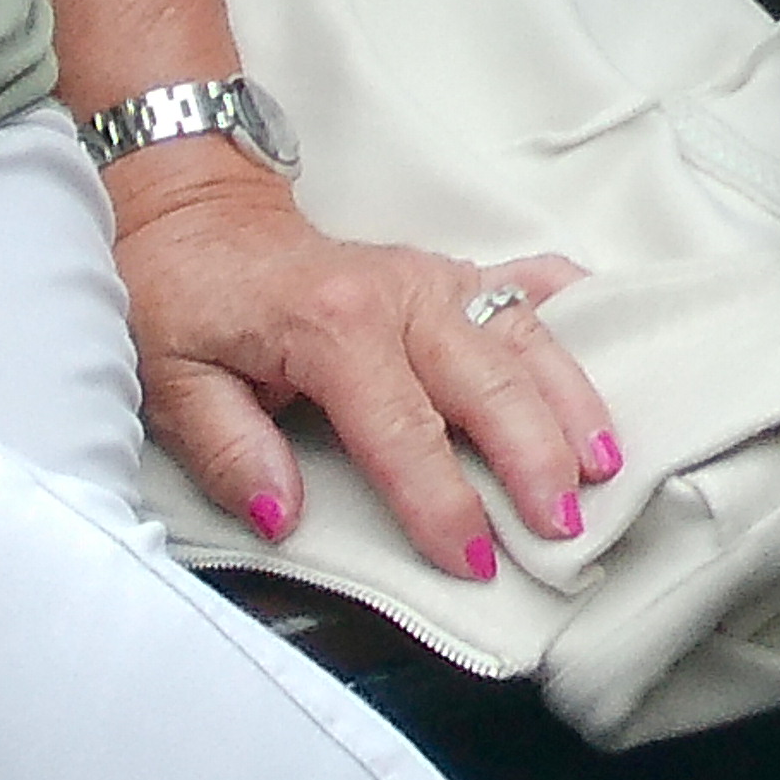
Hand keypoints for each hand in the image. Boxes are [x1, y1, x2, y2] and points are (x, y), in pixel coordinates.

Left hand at [108, 158, 615, 581]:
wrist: (200, 219)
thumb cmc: (184, 304)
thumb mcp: (170, 383)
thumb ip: (228, 450)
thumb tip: (284, 513)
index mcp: (333, 328)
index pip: (401, 432)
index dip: (441, 503)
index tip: (472, 559)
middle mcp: (402, 296)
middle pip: (488, 384)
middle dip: (534, 458)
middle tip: (567, 522)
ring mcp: (436, 278)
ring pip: (526, 338)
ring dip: (572, 399)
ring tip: (607, 459)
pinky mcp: (451, 273)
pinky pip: (527, 287)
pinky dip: (573, 313)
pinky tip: (609, 336)